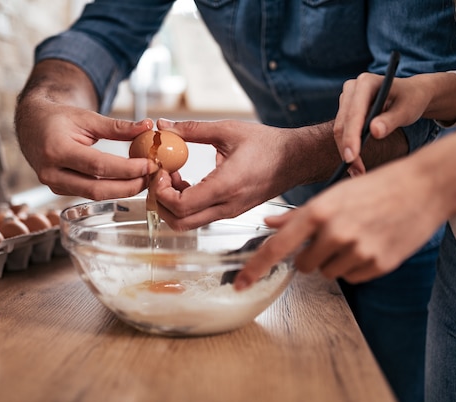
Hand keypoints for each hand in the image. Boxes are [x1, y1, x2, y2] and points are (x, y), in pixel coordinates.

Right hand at [16, 100, 158, 199]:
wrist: (32, 125)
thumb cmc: (58, 118)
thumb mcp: (87, 117)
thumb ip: (117, 126)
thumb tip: (146, 126)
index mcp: (56, 149)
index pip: (98, 165)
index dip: (126, 168)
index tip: (149, 165)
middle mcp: (52, 172)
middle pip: (97, 188)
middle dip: (129, 186)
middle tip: (151, 178)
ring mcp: (54, 184)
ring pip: (94, 195)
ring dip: (123, 190)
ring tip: (144, 179)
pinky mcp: (60, 190)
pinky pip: (89, 194)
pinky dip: (111, 189)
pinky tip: (128, 182)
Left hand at [153, 118, 306, 229]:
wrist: (295, 160)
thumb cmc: (267, 144)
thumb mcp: (228, 130)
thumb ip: (192, 129)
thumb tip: (164, 125)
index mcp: (226, 186)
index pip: (181, 206)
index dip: (161, 191)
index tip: (160, 171)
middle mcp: (227, 206)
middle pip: (179, 222)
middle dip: (161, 202)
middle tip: (161, 178)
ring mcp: (229, 213)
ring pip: (187, 223)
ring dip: (173, 204)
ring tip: (174, 178)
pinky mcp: (230, 212)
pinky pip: (200, 217)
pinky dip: (185, 204)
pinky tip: (188, 181)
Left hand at [233, 156, 446, 288]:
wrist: (423, 187)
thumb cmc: (374, 187)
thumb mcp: (332, 194)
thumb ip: (297, 215)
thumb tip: (268, 224)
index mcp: (319, 211)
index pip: (277, 247)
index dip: (255, 268)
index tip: (239, 284)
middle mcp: (335, 232)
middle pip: (303, 265)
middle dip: (310, 255)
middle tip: (331, 235)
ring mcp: (358, 250)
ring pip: (327, 273)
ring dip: (333, 260)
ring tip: (355, 235)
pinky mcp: (378, 264)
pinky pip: (351, 277)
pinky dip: (355, 266)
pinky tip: (370, 243)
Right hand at [333, 73, 432, 174]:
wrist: (412, 94)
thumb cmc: (412, 100)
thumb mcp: (407, 110)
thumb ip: (391, 120)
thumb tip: (374, 131)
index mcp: (366, 83)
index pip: (354, 113)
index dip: (351, 136)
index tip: (352, 158)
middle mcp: (352, 88)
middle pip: (342, 123)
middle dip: (347, 148)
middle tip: (357, 172)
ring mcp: (347, 98)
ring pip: (339, 129)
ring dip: (346, 151)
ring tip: (358, 172)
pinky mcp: (346, 110)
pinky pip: (343, 131)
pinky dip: (348, 148)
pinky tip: (356, 164)